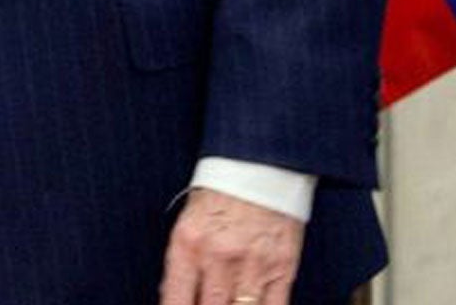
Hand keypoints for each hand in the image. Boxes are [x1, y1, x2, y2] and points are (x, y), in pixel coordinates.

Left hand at [159, 189, 302, 304]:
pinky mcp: (282, 269)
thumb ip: (183, 263)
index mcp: (188, 243)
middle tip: (210, 303)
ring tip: (230, 304)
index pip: (175, 299)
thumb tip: (174, 298)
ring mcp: (252, 265)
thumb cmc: (220, 193)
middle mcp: (218, 257)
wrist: (259, 165)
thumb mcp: (189, 222)